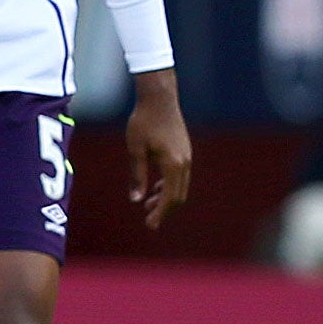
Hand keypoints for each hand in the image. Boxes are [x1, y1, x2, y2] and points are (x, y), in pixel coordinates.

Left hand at [127, 68, 193, 228]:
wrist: (159, 97)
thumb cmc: (144, 121)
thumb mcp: (136, 149)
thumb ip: (137, 175)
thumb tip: (136, 200)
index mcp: (173, 164)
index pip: (169, 197)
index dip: (160, 214)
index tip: (150, 226)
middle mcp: (184, 162)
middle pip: (178, 196)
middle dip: (164, 210)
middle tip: (148, 220)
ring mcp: (187, 156)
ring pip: (181, 186)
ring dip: (167, 198)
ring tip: (149, 205)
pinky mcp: (185, 151)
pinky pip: (181, 176)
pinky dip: (170, 186)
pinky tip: (156, 187)